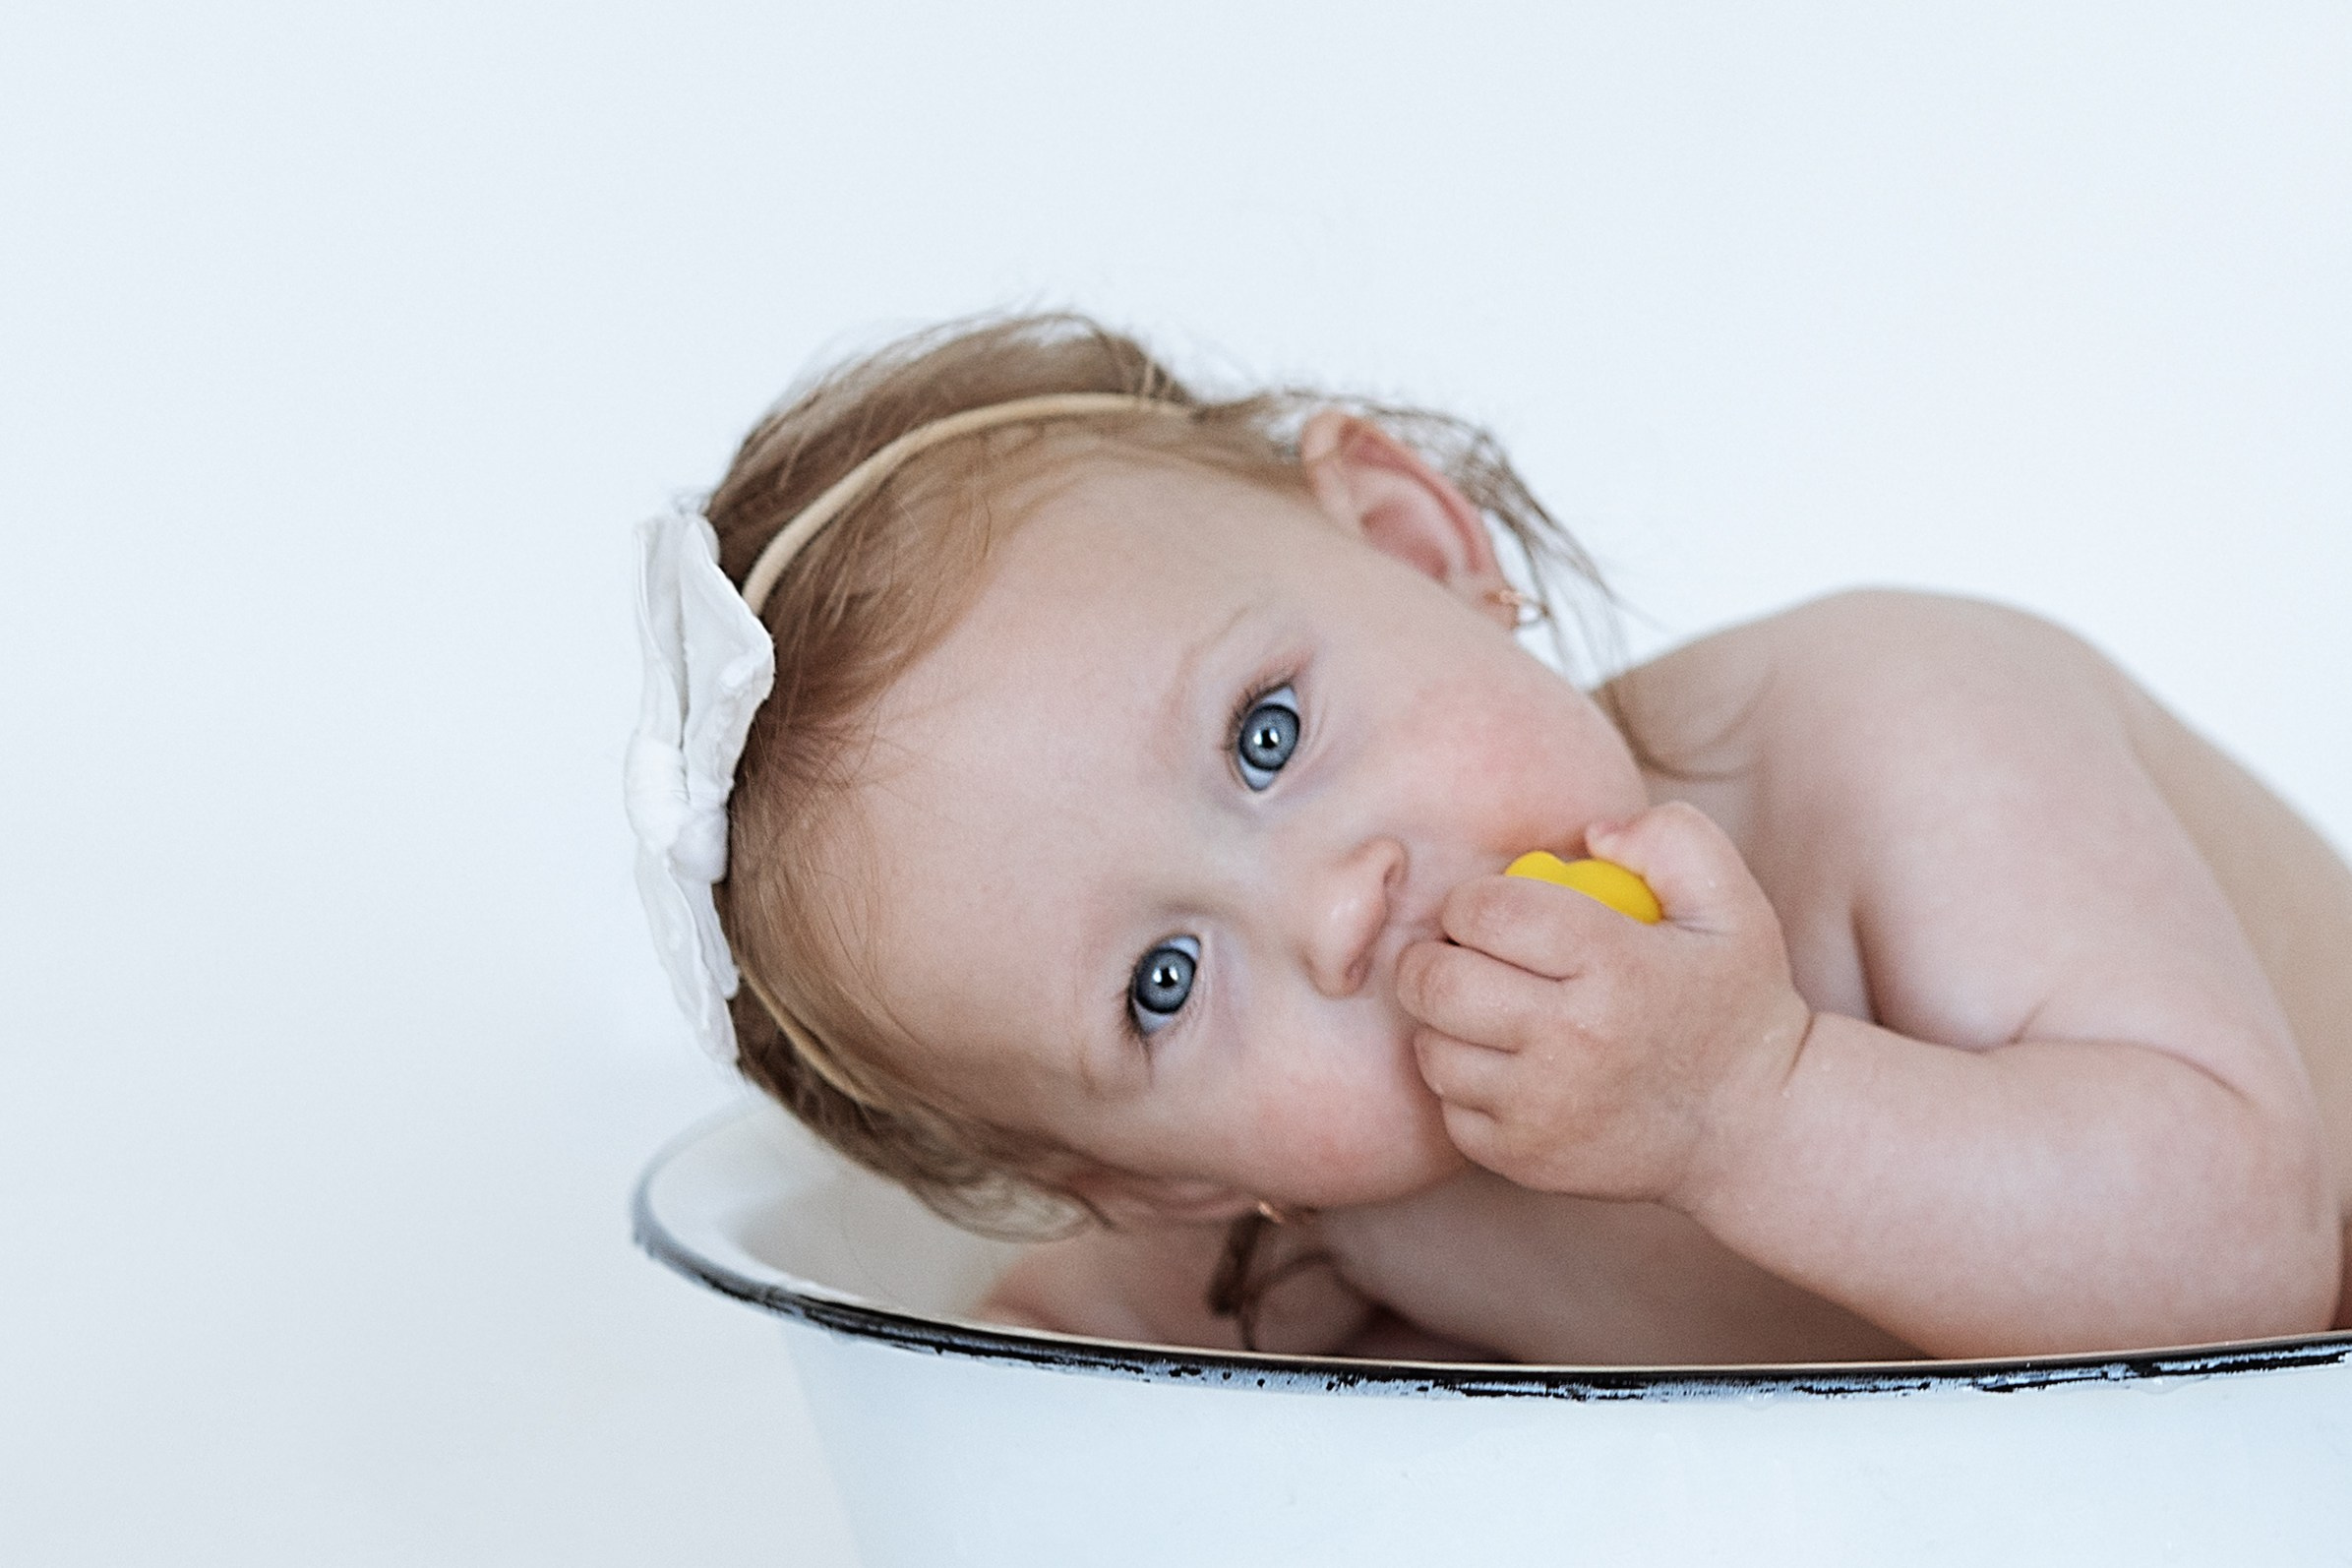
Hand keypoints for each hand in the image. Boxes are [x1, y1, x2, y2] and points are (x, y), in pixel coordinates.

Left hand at [1395, 802, 1813, 1210]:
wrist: (1754, 1129)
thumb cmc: (1733, 1001)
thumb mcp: (1732, 902)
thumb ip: (1669, 838)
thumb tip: (1589, 835)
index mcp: (1616, 966)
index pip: (1487, 911)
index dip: (1472, 900)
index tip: (1491, 909)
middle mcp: (1573, 1041)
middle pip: (1437, 982)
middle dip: (1432, 955)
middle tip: (1459, 953)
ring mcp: (1544, 1109)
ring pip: (1432, 1047)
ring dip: (1442, 1021)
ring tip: (1483, 1009)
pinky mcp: (1524, 1159)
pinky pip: (1449, 1106)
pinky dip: (1462, 1082)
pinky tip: (1502, 1063)